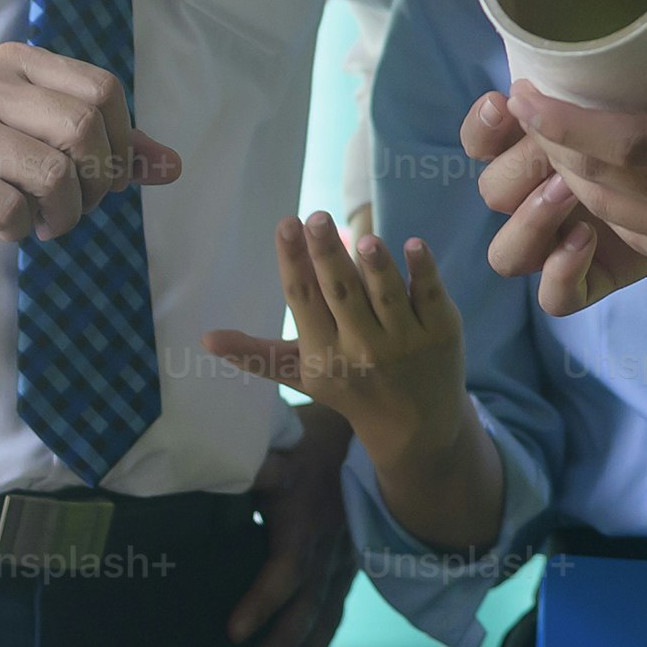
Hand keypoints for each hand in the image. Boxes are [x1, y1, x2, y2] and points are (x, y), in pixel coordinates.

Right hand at [0, 43, 180, 273]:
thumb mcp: (51, 154)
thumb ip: (113, 153)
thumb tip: (173, 166)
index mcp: (17, 63)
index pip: (104, 91)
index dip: (121, 145)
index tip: (104, 179)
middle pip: (82, 129)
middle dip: (94, 185)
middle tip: (74, 209)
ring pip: (52, 172)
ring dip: (61, 216)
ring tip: (41, 222)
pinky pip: (11, 209)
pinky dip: (19, 231)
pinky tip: (1, 227)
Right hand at [203, 214, 469, 455]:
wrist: (416, 428)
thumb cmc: (350, 388)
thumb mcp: (303, 375)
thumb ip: (257, 353)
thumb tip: (205, 339)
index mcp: (323, 353)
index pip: (303, 300)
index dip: (293, 262)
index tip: (286, 224)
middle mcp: (362, 348)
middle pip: (341, 294)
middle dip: (327, 256)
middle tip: (317, 218)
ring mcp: (405, 340)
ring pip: (386, 296)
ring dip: (375, 267)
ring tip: (362, 238)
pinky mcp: (442, 331)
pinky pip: (430, 296)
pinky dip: (423, 271)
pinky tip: (414, 244)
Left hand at [225, 401, 356, 646]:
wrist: (367, 428)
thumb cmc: (311, 435)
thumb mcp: (279, 441)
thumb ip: (255, 462)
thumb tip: (219, 466)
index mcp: (306, 518)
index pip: (286, 570)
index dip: (262, 603)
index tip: (234, 632)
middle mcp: (329, 544)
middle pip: (309, 602)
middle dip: (286, 640)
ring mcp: (345, 554)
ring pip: (328, 610)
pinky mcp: (351, 559)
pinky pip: (338, 604)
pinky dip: (322, 636)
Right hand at [462, 93, 646, 317]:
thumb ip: (607, 87)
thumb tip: (554, 69)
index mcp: (542, 146)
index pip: (483, 138)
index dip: (482, 126)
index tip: (507, 101)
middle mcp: (543, 196)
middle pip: (494, 191)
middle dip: (520, 166)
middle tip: (556, 149)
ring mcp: (563, 244)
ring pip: (508, 252)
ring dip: (529, 218)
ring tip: (567, 192)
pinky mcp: (594, 280)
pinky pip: (555, 298)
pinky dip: (561, 271)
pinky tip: (587, 238)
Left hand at [503, 0, 646, 313]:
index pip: (613, 143)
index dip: (556, 123)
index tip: (519, 94)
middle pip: (598, 184)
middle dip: (554, 149)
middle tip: (531, 109)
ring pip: (615, 219)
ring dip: (577, 183)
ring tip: (558, 143)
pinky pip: (645, 244)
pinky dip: (614, 214)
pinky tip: (606, 188)